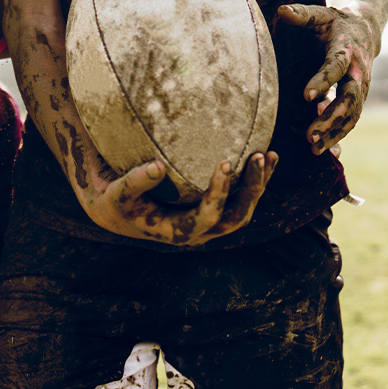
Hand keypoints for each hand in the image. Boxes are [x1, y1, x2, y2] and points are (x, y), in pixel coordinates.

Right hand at [79, 152, 277, 245]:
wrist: (120, 212)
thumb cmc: (118, 202)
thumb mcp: (118, 193)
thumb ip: (136, 181)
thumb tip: (158, 166)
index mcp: (180, 233)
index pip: (208, 216)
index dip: (220, 193)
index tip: (225, 162)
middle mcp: (201, 231)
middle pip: (237, 217)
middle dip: (252, 188)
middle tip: (257, 157)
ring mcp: (211, 221)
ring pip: (245, 208)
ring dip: (260, 183)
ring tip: (269, 155)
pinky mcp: (215, 208)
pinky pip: (241, 198)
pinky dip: (254, 180)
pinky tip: (266, 158)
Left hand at [278, 4, 377, 153]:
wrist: (367, 30)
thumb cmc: (336, 22)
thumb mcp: (321, 14)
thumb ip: (302, 14)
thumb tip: (282, 11)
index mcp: (347, 50)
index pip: (336, 67)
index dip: (323, 81)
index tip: (306, 96)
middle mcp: (358, 72)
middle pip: (350, 99)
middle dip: (331, 118)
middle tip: (310, 136)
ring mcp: (361, 89)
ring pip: (353, 116)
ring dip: (335, 133)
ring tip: (314, 149)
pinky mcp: (358, 100)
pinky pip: (351, 121)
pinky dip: (339, 136)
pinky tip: (324, 151)